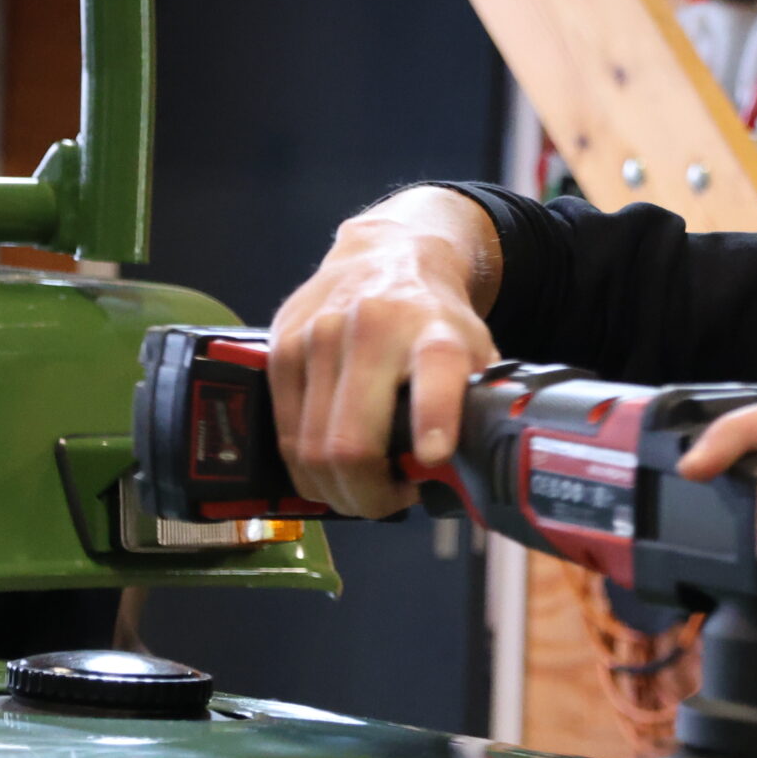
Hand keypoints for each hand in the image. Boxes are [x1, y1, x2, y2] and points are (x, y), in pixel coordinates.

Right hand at [268, 194, 501, 515]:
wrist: (385, 254)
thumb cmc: (432, 320)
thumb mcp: (473, 353)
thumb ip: (476, 409)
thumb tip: (474, 480)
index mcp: (433, 331)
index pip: (436, 370)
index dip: (435, 416)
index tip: (435, 454)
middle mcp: (372, 328)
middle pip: (351, 443)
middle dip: (369, 497)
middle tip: (390, 503)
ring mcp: (318, 336)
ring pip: (311, 450)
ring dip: (337, 491)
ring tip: (363, 490)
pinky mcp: (280, 348)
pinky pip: (284, 435)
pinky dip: (308, 469)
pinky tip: (331, 470)